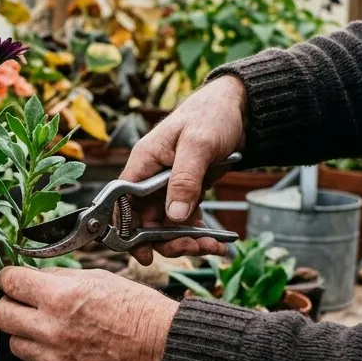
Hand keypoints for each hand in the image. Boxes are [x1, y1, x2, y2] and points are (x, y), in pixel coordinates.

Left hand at [0, 267, 178, 360]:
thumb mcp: (96, 278)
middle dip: (11, 305)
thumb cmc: (135, 310)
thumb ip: (58, 278)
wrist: (160, 347)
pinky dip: (43, 355)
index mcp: (59, 296)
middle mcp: (51, 328)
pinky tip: (64, 346)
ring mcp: (55, 357)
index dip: (10, 278)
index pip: (10, 282)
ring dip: (26, 333)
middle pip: (2, 315)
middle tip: (25, 303)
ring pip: (16, 344)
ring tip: (50, 327)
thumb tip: (32, 277)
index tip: (14, 280)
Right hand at [120, 75, 246, 264]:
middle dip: (166, 240)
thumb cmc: (212, 115)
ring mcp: (168, 185)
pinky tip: (215, 240)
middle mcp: (150, 177)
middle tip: (191, 248)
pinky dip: (197, 232)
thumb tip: (174, 215)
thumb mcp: (198, 145)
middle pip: (146, 220)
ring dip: (185, 240)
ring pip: (166, 224)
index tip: (144, 252)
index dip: (127, 231)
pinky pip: (184, 218)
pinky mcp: (186, 190)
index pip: (123, 202)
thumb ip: (184, 180)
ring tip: (209, 246)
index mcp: (143, 162)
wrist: (238, 108)